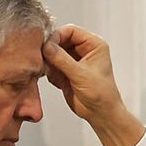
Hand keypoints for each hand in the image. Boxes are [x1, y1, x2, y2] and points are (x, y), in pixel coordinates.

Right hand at [42, 25, 144, 145]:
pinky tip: (58, 82)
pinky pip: (51, 66)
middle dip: (51, 50)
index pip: (71, 31)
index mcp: (94, 44)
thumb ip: (62, 59)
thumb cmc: (100, 94)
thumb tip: (46, 46)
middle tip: (44, 60)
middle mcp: (83, 50)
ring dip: (50, 63)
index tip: (47, 46)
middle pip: (60, 40)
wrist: (100, 114)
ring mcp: (73, 61)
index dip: (57, 36)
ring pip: (53, 53)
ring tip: (54, 75)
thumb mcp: (81, 75)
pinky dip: (50, 73)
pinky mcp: (65, 71)